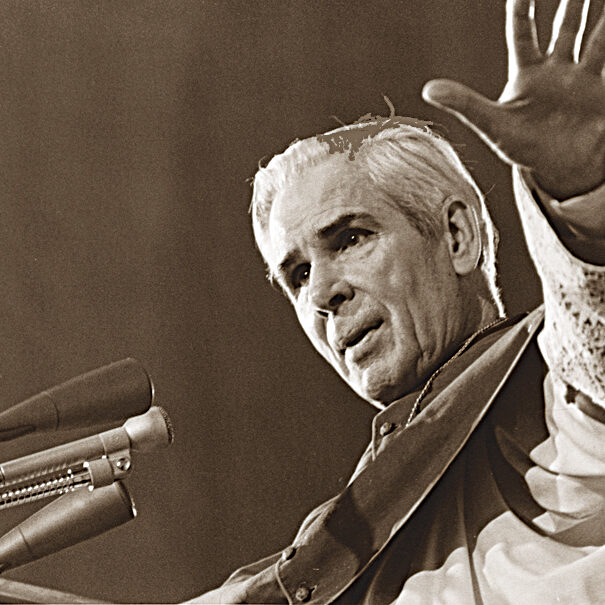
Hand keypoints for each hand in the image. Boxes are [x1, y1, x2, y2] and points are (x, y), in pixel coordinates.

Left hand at [422, 0, 604, 200]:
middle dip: (570, 3)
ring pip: (592, 37)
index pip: (522, 35)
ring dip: (598, 17)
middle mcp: (554, 71)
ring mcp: (578, 78)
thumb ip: (463, 103)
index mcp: (526, 76)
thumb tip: (428, 89)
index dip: (521, 12)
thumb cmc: (521, 148)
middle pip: (563, 28)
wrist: (556, 169)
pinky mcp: (598, 88)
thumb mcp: (491, 124)